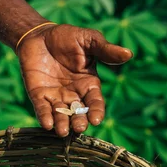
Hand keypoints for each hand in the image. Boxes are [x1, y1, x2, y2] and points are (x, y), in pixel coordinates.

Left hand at [17, 23, 132, 136]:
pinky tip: (46, 125)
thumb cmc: (68, 37)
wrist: (40, 35)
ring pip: (61, 114)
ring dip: (62, 124)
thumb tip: (129, 53)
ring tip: (62, 132)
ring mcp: (55, 96)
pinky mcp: (38, 95)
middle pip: (78, 112)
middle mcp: (73, 94)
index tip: (96, 120)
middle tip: (79, 128)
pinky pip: (42, 108)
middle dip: (79, 121)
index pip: (95, 101)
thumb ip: (105, 50)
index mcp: (88, 84)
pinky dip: (44, 117)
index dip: (96, 111)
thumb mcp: (89, 41)